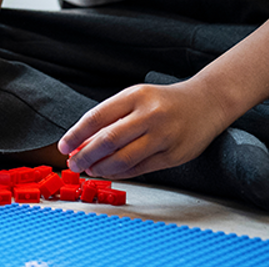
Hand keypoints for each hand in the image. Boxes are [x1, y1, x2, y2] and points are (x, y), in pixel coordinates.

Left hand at [57, 80, 228, 178]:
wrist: (205, 103)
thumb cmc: (163, 101)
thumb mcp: (137, 98)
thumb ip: (112, 117)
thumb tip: (83, 142)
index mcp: (135, 96)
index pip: (97, 116)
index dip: (77, 134)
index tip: (63, 146)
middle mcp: (149, 114)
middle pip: (108, 139)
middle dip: (85, 154)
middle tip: (73, 163)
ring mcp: (163, 135)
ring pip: (124, 158)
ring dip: (102, 167)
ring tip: (90, 169)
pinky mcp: (173, 155)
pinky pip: (141, 168)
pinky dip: (122, 173)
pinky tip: (111, 172)